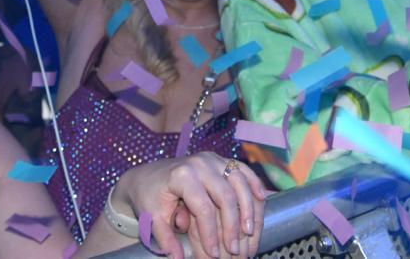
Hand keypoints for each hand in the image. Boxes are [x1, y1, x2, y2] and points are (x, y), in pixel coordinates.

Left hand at [118, 151, 266, 257]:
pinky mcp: (220, 160)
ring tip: (250, 232)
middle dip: (233, 225)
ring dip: (248, 208)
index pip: (203, 208)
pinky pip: (242, 170)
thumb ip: (166, 240)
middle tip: (235, 250)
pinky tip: (261, 199)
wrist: (147, 176)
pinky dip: (253, 183)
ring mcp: (212, 159)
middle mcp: (199, 163)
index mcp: (181, 175)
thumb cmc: (149, 198)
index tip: (213, 255)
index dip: (210, 234)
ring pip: (239, 181)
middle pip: (225, 195)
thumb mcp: (152, 219)